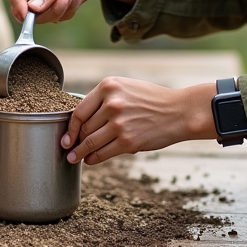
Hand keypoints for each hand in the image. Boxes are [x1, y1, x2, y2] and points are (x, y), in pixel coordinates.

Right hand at [9, 0, 138, 23]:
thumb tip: (33, 10)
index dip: (21, 9)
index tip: (30, 16)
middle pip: (31, 13)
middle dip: (51, 9)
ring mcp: (45, 0)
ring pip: (46, 18)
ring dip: (64, 8)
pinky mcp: (57, 7)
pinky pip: (60, 18)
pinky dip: (71, 9)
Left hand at [60, 78, 218, 164]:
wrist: (179, 112)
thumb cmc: (152, 100)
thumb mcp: (127, 88)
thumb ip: (105, 99)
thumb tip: (82, 121)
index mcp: (108, 86)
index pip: (79, 110)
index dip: (70, 128)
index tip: (66, 137)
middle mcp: (112, 104)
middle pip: (84, 128)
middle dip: (75, 141)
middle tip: (70, 149)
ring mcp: (119, 123)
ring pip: (90, 142)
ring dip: (80, 153)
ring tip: (75, 158)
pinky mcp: (127, 141)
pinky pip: (102, 153)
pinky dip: (93, 159)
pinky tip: (90, 160)